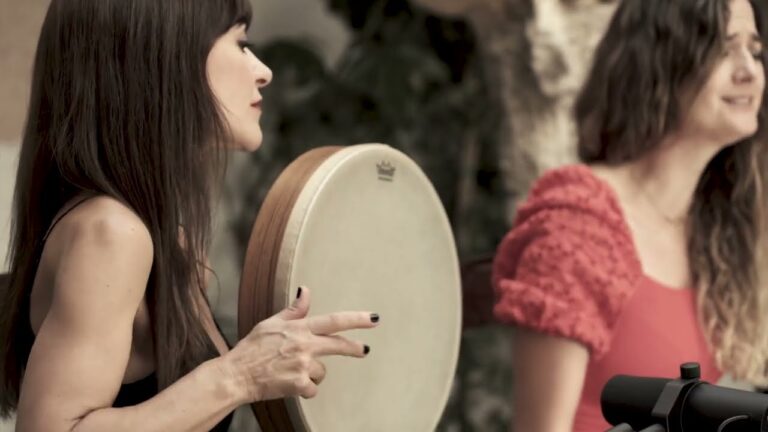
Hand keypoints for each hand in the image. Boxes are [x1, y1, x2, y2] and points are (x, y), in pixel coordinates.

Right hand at [223, 286, 378, 401]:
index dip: (356, 319)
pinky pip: (312, 389)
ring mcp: (302, 365)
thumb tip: (306, 291)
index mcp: (298, 328)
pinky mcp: (299, 384)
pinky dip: (304, 390)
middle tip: (364, 350)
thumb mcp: (270, 323)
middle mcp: (304, 345)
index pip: (334, 320)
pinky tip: (288, 385)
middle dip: (354, 348)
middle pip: (338, 345)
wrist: (236, 375)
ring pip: (321, 372)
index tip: (373, 318)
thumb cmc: (251, 349)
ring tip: (289, 372)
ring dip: (311, 374)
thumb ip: (293, 311)